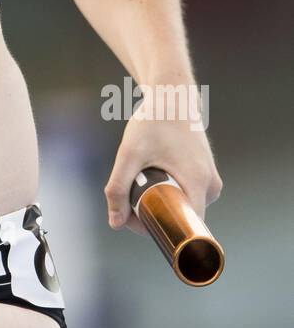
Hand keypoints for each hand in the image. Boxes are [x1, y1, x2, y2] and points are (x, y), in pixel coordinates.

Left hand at [104, 79, 223, 236]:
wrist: (172, 95)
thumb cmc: (153, 121)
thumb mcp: (129, 153)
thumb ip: (118, 188)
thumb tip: (115, 223)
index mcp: (199, 184)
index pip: (185, 227)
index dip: (159, 232)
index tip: (136, 219)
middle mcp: (211, 186)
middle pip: (182, 218)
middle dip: (154, 215)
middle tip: (129, 198)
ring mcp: (211, 181)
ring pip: (183, 207)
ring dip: (160, 203)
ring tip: (140, 182)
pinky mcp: (206, 175)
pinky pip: (187, 196)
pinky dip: (168, 193)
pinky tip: (152, 179)